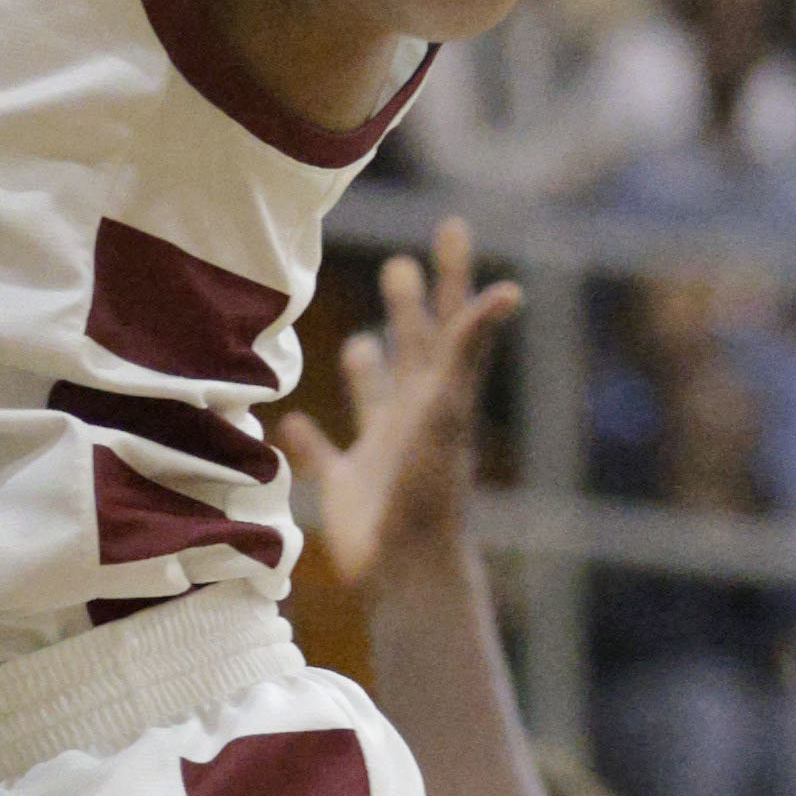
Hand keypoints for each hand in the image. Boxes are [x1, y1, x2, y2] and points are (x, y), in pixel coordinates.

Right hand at [291, 213, 515, 594]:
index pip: (448, 320)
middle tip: (400, 266)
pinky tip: (288, 423)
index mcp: (437, 392)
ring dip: (365, 372)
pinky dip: (306, 440)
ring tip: (359, 342)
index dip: (452, 274)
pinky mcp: (345, 487)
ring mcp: (379, 451)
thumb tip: (507, 290)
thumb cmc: (429, 489)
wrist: (407, 569)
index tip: (451, 227)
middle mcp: (411, 415)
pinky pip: (322, 456)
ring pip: (371, 399)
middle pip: (411, 348)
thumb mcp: (447, 409)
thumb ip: (465, 349)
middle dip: (407, 307)